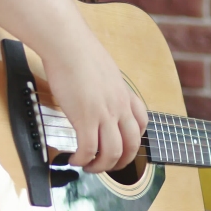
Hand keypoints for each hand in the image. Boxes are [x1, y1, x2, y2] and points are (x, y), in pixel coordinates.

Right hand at [42, 26, 147, 172]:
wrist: (67, 43)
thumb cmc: (79, 50)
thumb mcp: (103, 69)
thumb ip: (104, 84)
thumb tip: (94, 90)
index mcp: (124, 94)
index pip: (142, 123)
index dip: (134, 140)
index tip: (122, 145)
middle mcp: (119, 106)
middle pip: (131, 145)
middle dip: (121, 162)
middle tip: (107, 167)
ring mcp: (104, 114)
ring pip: (112, 153)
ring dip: (101, 166)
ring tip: (89, 167)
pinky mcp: (85, 119)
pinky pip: (88, 150)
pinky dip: (82, 160)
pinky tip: (74, 159)